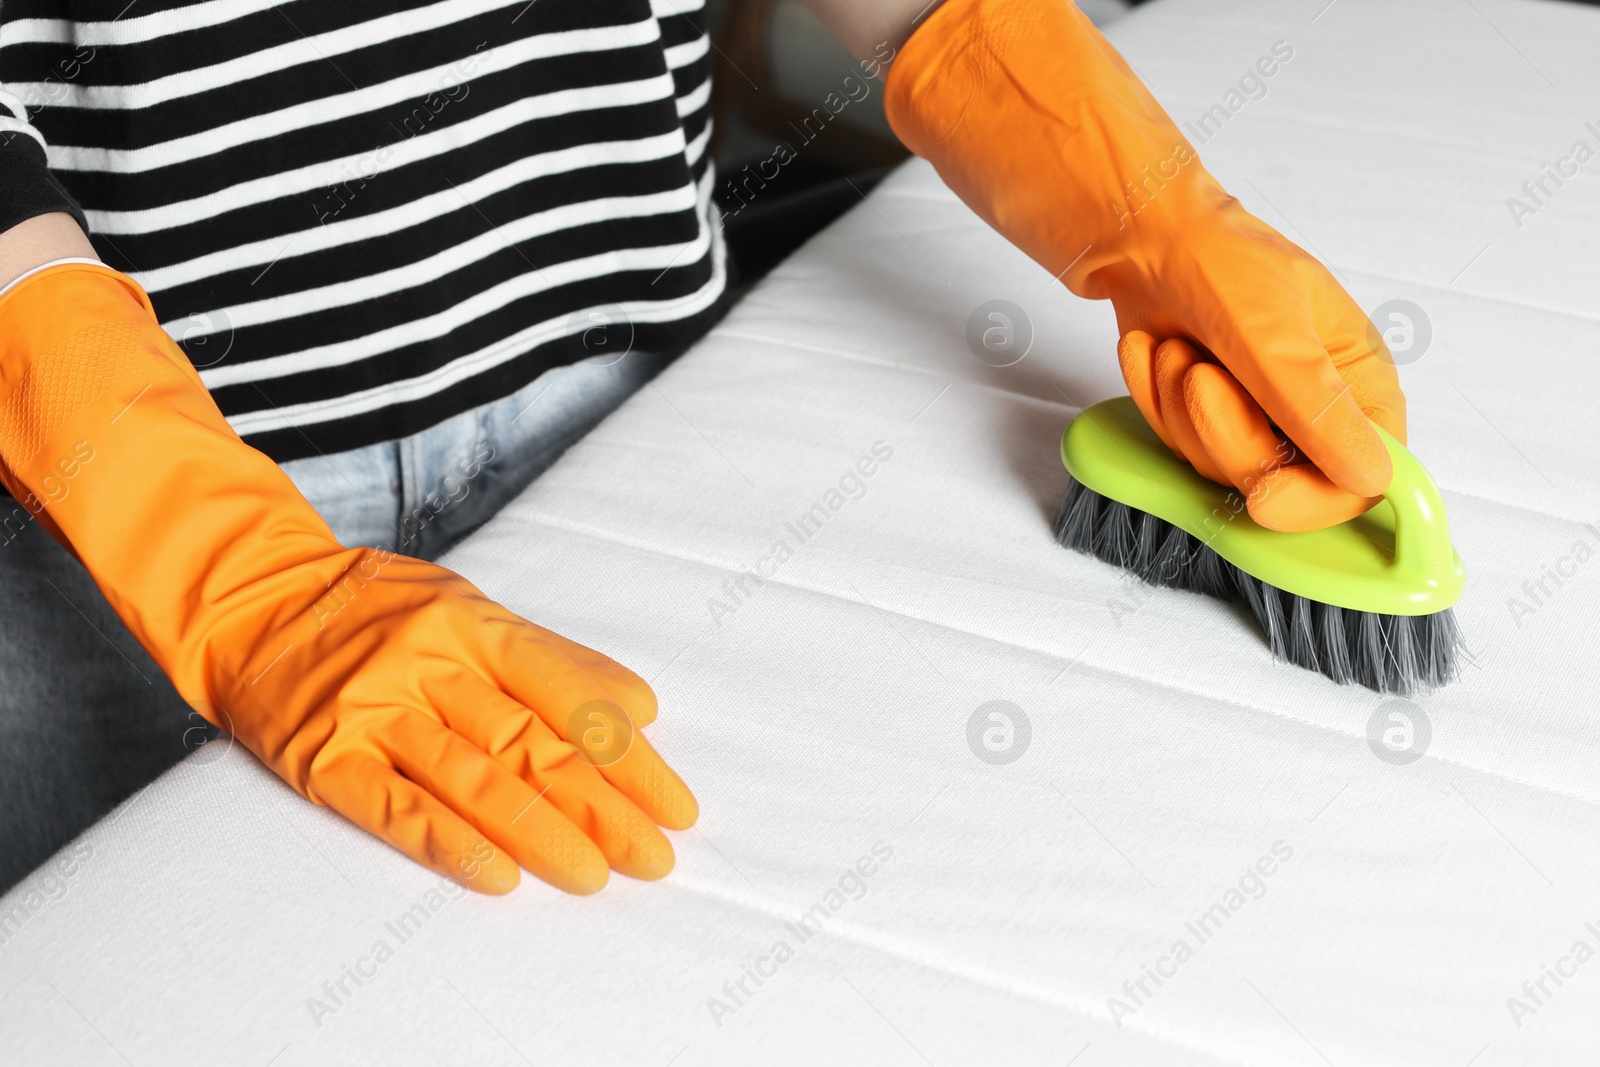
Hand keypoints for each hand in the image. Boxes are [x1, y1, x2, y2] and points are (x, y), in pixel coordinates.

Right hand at [220, 550, 694, 894]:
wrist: (249, 598)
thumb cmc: (376, 608)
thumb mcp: (468, 605)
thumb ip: (554, 656)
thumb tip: (640, 706)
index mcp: (473, 624)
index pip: (569, 697)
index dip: (628, 757)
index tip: (674, 806)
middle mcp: (429, 663)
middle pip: (532, 744)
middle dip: (604, 807)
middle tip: (655, 857)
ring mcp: (374, 710)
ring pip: (473, 778)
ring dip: (543, 832)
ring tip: (596, 875)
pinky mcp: (323, 759)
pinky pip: (395, 808)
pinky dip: (450, 844)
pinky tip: (501, 877)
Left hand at [1107, 201, 1404, 530]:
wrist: (1138, 234)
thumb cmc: (1217, 261)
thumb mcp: (1272, 333)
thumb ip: (1318, 409)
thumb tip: (1373, 476)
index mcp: (1359, 380)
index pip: (1363, 478)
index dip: (1315, 500)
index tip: (1262, 497)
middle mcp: (1315, 407)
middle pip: (1282, 481)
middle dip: (1224, 433)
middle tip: (1198, 374)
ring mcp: (1258, 416)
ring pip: (1221, 469)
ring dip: (1182, 410)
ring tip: (1177, 348)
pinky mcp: (1205, 419)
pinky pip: (1180, 449)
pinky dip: (1156, 403)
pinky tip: (1153, 352)